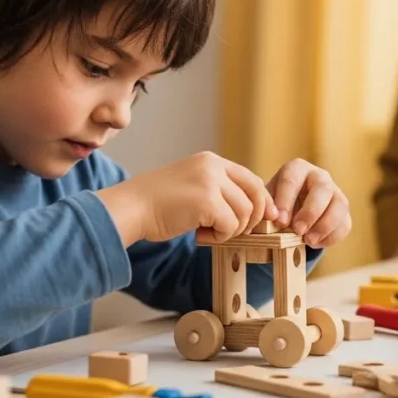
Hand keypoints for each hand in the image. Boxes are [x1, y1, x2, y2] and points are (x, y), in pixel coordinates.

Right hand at [97, 151, 278, 244]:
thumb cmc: (157, 204)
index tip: (267, 217)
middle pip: (255, 193)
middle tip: (236, 232)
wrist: (130, 208)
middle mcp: (213, 167)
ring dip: (231, 230)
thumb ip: (217, 190)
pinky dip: (219, 237)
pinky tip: (200, 235)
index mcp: (210, 161)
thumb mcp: (191, 185)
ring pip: (244, 213)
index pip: (250, 178)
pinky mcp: (207, 202)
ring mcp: (210, 182)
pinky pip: (230, 226)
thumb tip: (251, 209)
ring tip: (207, 232)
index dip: (262, 200)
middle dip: (253, 218)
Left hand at [266, 158, 350, 247]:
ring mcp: (335, 192)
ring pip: (340, 205)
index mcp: (297, 169)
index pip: (292, 180)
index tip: (279, 221)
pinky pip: (345, 224)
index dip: (285, 201)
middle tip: (298, 230)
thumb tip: (272, 216)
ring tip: (308, 240)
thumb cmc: (277, 204)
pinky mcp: (343, 212)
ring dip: (325, 226)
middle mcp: (319, 176)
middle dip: (310, 212)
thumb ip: (268, 207)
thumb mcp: (268, 201)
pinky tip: (315, 243)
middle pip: (323, 189)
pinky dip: (331, 237)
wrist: (292, 211)